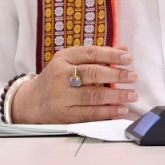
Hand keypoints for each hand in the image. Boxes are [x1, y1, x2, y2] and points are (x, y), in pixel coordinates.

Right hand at [10, 46, 137, 123]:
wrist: (30, 102)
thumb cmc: (56, 79)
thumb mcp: (70, 62)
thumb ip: (96, 56)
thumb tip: (124, 50)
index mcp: (63, 58)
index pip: (90, 53)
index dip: (110, 55)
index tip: (128, 58)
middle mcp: (61, 76)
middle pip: (92, 74)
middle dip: (116, 75)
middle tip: (134, 76)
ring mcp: (61, 96)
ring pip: (93, 95)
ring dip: (116, 95)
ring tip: (132, 95)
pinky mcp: (64, 115)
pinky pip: (89, 114)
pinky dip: (107, 112)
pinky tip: (120, 110)